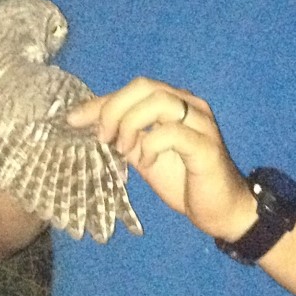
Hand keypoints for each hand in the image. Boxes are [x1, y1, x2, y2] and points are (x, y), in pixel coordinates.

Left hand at [66, 78, 255, 240]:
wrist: (220, 210)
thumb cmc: (184, 180)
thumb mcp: (144, 154)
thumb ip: (123, 136)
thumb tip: (89, 124)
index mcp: (175, 103)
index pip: (134, 88)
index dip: (102, 102)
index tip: (74, 120)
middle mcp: (190, 105)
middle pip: (145, 86)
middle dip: (114, 108)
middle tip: (103, 137)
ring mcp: (201, 123)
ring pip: (159, 101)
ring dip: (131, 123)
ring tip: (123, 148)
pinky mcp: (206, 146)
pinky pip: (173, 132)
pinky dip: (151, 145)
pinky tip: (147, 163)